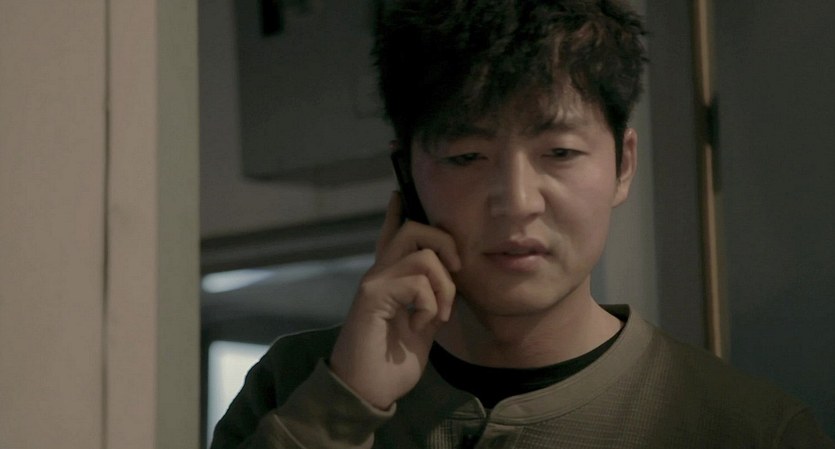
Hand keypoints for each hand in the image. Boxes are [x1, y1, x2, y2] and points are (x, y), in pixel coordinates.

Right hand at [329, 192, 459, 409]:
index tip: (400, 192)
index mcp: (390, 280)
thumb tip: (449, 280)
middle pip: (414, 229)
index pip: (393, 235)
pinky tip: (419, 325)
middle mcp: (379, 273)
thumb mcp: (421, 326)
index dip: (398, 212)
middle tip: (456, 271)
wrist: (365, 392)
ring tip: (438, 315)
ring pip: (422, 253)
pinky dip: (430, 305)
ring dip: (443, 286)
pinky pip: (417, 282)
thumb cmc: (391, 363)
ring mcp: (374, 281)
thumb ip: (431, 299)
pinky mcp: (372, 295)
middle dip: (446, 243)